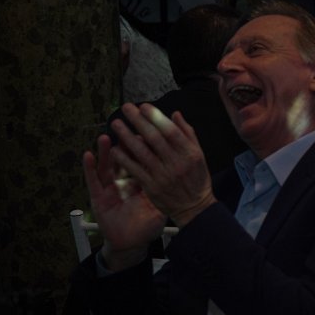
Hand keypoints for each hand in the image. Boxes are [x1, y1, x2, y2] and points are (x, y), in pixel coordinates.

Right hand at [83, 134, 166, 267]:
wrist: (131, 243)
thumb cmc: (146, 225)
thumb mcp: (161, 206)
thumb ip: (168, 190)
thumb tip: (180, 174)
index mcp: (142, 180)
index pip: (144, 159)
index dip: (145, 146)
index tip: (147, 131)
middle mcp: (125, 180)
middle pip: (124, 157)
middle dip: (124, 141)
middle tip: (125, 125)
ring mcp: (111, 187)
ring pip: (108, 165)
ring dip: (106, 150)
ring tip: (106, 136)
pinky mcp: (98, 196)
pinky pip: (93, 181)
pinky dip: (90, 168)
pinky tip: (88, 155)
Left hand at [110, 103, 216, 226]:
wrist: (194, 208)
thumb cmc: (197, 179)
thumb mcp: (199, 155)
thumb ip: (188, 134)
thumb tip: (175, 114)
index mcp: (190, 153)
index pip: (170, 130)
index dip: (156, 117)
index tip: (144, 106)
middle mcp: (176, 163)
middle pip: (154, 138)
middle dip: (138, 120)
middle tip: (126, 108)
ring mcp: (163, 175)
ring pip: (141, 152)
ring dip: (126, 136)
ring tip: (116, 124)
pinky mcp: (152, 187)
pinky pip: (135, 169)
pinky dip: (124, 158)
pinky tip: (115, 149)